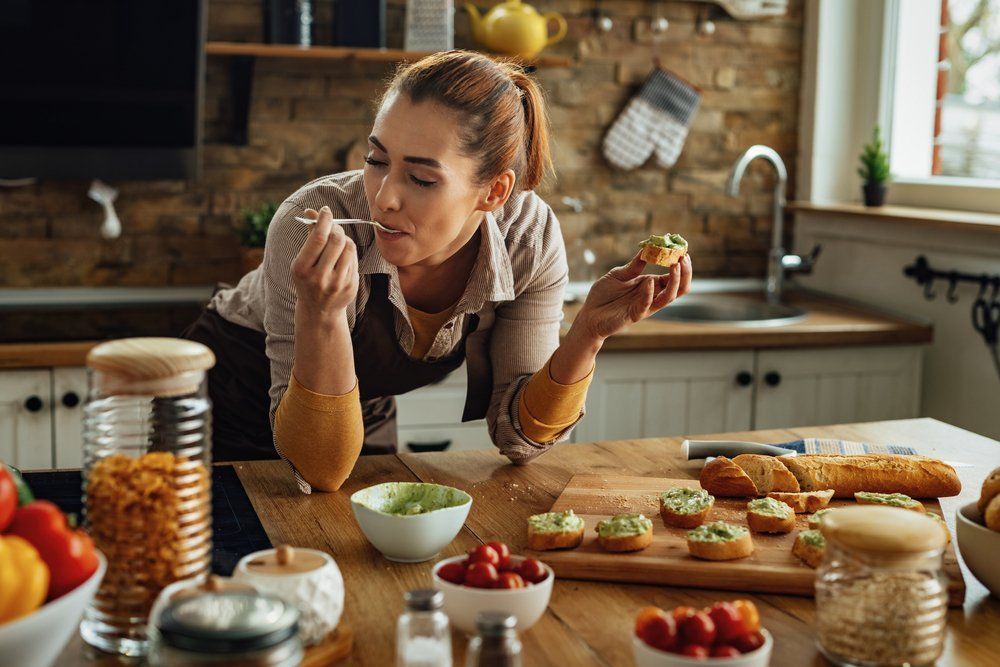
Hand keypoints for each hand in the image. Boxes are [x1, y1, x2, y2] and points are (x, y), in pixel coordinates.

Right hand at [290, 206, 358, 322]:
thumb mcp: (303, 260)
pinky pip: (354, 259)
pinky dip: (349, 252)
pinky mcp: (350, 286)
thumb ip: (309, 235)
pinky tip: (342, 257)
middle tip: (334, 226)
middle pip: (336, 240)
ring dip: (345, 239)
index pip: (318, 238)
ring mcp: (336, 283)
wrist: (319, 310)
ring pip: (348, 248)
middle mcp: (319, 277)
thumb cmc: (309, 279)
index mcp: (302, 268)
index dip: (324, 220)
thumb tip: (311, 211)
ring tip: (338, 242)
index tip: (326, 211)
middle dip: (336, 228)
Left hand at [574, 252, 691, 341]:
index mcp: (650, 285)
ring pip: (668, 297)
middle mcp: (651, 296)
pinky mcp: (634, 315)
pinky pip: (646, 305)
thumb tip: (647, 249)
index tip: (681, 249)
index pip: (672, 276)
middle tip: (683, 258)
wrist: (589, 315)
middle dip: (685, 273)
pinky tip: (649, 281)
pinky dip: (649, 293)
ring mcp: (645, 306)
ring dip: (674, 282)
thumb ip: (633, 266)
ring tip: (675, 265)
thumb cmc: (603, 295)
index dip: (679, 264)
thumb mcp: (618, 275)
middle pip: (678, 288)